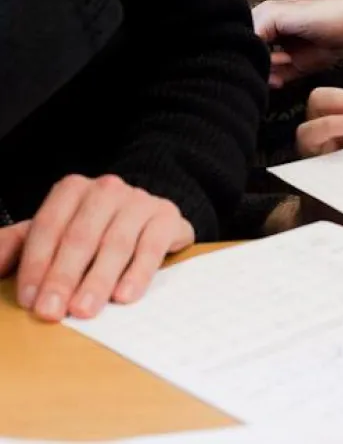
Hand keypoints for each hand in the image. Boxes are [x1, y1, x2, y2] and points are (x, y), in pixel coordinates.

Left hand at [5, 174, 193, 320]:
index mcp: (72, 190)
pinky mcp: (166, 216)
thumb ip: (17, 247)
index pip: (49, 226)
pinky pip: (152, 245)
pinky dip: (138, 272)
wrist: (146, 216)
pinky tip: (125, 296)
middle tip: (52, 312)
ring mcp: (139, 201)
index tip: (30, 300)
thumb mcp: (53, 233)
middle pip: (81, 235)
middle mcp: (106, 189)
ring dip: (98, 279)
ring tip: (84, 310)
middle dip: (64, 277)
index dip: (37, 265)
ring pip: (116, 242)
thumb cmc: (93, 230)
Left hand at [253, 0, 342, 86]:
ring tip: (283, 71)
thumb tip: (263, 82)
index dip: (254, 67)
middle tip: (275, 81)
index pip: (246, 48)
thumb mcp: (299, 63)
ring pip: (247, 42)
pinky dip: (264, 56)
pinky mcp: (273, 14)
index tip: (269, 83)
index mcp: (268, 25)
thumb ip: (278, 72)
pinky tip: (283, 63)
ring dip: (259, 62)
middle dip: (255, 66)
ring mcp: (266, 12)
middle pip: (243, 45)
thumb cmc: (331, 39)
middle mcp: (263, 15)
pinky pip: (255, 39)